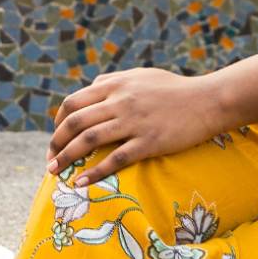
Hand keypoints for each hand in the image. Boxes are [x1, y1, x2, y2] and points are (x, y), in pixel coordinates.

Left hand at [45, 68, 228, 185]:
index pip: (73, 102)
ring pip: (89, 140)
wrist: (207, 100)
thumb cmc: (174, 88)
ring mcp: (134, 122)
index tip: (55, 138)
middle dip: (56, 142)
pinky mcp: (149, 142)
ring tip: (55, 173)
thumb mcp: (140, 75)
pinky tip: (82, 183)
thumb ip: (113, 81)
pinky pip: (116, 159)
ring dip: (67, 158)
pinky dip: (95, 172)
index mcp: (115, 85)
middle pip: (75, 122)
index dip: (58, 122)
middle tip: (50, 160)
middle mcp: (120, 101)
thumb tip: (91, 88)